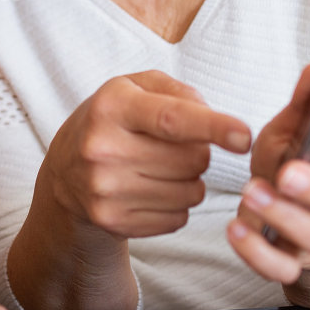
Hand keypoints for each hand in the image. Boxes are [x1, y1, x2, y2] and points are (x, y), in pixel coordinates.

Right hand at [40, 70, 253, 239]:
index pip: (171, 119)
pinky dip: (177, 205)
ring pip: (191, 192)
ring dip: (191, 181)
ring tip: (162, 168)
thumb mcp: (135, 88)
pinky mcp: (112, 221)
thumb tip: (218, 124)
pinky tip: (152, 190)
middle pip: (192, 159)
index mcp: (112, 107)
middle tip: (176, 146)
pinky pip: (178, 218)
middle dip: (200, 152)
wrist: (64, 172)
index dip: (213, 126)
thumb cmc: (112, 121)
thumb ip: (179, 93)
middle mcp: (103, 148)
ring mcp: (105, 190)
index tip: (244, 136)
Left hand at [227, 58, 309, 288]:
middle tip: (288, 173)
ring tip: (253, 192)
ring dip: (285, 217)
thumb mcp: (295, 131)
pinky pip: (283, 267)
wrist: (294, 229)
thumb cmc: (296, 168)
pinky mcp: (294, 261)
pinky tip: (237, 228)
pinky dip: (258, 252)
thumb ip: (306, 100)